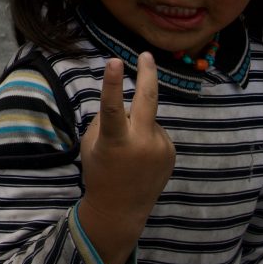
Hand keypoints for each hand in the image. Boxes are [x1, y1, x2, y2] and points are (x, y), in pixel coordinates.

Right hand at [77, 53, 175, 263]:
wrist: (121, 209)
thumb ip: (106, 120)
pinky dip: (145, 135)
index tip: (114, 60)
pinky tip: (140, 156)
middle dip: (147, 73)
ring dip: (136, 123)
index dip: (112, 82)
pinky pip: (154, 131)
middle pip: (148, 99)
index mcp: (115, 141)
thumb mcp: (91, 144)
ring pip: (146, 119)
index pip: (112, 107)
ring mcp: (160, 148)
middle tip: (146, 54)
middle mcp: (141, 143)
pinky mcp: (171, 152)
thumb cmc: (99, 172)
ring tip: (128, 150)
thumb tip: (125, 104)